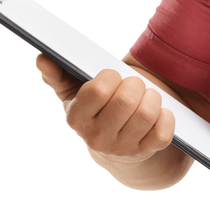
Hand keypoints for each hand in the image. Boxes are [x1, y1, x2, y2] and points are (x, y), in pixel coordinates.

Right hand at [36, 52, 176, 164]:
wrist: (115, 147)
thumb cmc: (94, 110)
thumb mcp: (72, 94)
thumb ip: (57, 75)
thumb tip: (42, 58)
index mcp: (77, 118)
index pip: (97, 91)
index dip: (111, 77)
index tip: (114, 75)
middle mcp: (98, 137)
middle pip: (125, 101)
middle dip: (135, 84)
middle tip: (135, 83)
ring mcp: (123, 148)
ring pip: (146, 115)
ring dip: (153, 98)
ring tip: (148, 94)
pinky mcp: (146, 152)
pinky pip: (163, 133)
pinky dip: (166, 117)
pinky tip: (161, 111)